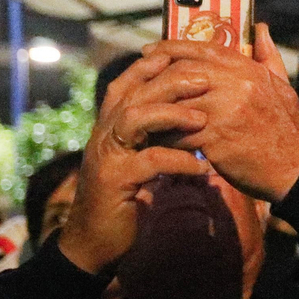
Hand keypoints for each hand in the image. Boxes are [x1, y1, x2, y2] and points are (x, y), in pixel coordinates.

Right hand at [60, 53, 211, 275]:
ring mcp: (107, 156)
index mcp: (109, 126)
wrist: (93, 242)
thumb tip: (187, 113)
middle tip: (205, 80)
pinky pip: (150, 162)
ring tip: (202, 120)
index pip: (126, 83)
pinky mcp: (115, 182)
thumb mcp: (136, 159)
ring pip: (135, 118)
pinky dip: (179, 161)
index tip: (183, 56)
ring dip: (171, 114)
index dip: (151, 66)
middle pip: (134, 93)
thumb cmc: (121, 198)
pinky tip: (203, 168)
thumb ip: (151, 136)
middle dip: (170, 82)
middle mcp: (104, 134)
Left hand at [141, 25, 298, 202]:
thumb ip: (268, 56)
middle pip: (184, 72)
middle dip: (157, 75)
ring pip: (177, 102)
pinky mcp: (215, 139)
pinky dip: (165, 136)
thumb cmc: (286, 129)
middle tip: (138, 81)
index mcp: (249, 70)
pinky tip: (157, 139)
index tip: (151, 50)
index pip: (205, 48)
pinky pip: (178, 133)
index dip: (173, 46)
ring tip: (143, 112)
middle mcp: (236, 85)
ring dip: (157, 109)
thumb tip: (261, 28)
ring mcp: (225, 111)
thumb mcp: (282, 86)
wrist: (293, 170)